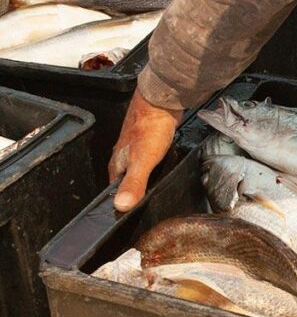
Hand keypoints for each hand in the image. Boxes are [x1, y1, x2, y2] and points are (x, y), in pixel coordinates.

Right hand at [108, 90, 183, 211]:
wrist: (162, 101)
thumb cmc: (150, 128)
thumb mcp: (143, 161)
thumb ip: (134, 184)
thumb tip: (121, 206)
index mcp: (117, 164)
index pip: (114, 191)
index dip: (122, 203)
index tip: (130, 216)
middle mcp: (123, 155)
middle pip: (124, 180)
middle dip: (133, 191)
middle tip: (145, 204)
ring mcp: (135, 147)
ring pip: (135, 168)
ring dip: (142, 178)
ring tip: (152, 189)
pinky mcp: (148, 139)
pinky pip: (147, 158)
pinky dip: (153, 165)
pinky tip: (162, 167)